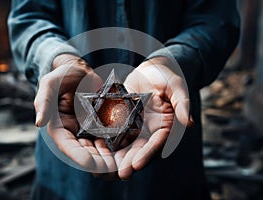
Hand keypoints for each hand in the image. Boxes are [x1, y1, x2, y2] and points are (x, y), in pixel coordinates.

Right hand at [34, 54, 116, 174]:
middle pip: (85, 152)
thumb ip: (43, 102)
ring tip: (122, 163)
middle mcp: (74, 132)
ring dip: (109, 157)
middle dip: (98, 162)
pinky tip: (128, 148)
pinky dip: (118, 144)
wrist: (80, 71)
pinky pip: (110, 137)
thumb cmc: (62, 75)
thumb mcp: (49, 84)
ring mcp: (89, 130)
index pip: (67, 146)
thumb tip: (38, 123)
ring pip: (99, 148)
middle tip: (112, 169)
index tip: (91, 164)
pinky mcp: (102, 124)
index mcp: (59, 127)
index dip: (78, 156)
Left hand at [115, 56, 191, 179]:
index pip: (157, 143)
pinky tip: (97, 146)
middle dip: (130, 161)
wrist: (152, 69)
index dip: (147, 154)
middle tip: (119, 173)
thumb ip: (182, 104)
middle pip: (140, 148)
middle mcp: (150, 129)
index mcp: (165, 126)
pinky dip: (108, 139)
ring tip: (106, 166)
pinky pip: (115, 130)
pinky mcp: (124, 119)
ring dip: (117, 155)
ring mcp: (136, 125)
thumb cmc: (167, 76)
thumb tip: (190, 123)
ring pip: (126, 143)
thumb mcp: (176, 87)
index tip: (136, 165)